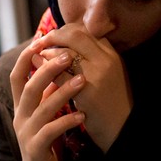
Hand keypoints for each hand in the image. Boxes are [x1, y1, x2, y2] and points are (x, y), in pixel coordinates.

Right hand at [10, 42, 85, 160]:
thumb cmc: (48, 139)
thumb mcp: (46, 112)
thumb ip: (47, 91)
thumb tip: (56, 61)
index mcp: (21, 105)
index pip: (17, 75)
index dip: (26, 57)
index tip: (41, 38)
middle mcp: (20, 116)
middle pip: (28, 87)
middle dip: (47, 69)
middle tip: (68, 56)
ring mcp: (26, 133)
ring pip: (42, 108)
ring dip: (62, 92)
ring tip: (82, 81)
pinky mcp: (36, 149)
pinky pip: (51, 131)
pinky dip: (66, 120)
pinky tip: (82, 114)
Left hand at [34, 23, 132, 152]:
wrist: (122, 131)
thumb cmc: (111, 104)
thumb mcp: (108, 75)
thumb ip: (93, 59)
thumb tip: (65, 45)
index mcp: (112, 55)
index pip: (87, 30)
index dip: (67, 29)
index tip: (54, 35)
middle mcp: (106, 60)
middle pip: (76, 35)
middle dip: (55, 35)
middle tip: (42, 41)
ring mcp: (97, 75)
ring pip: (66, 51)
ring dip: (48, 51)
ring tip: (39, 55)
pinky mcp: (86, 91)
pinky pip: (60, 74)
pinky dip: (46, 69)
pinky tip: (38, 71)